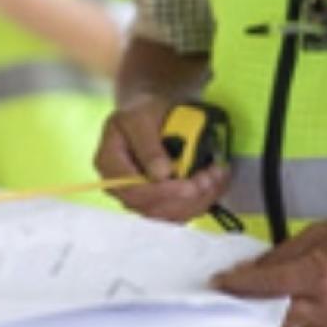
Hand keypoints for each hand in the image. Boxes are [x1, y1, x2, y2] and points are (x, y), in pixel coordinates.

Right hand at [93, 93, 229, 222]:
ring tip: (218, 176)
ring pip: (170, 215)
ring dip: (199, 200)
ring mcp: (141, 198)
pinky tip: (217, 183)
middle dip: (186, 198)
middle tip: (212, 178)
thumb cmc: (143, 111)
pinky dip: (203, 200)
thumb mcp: (140, 117)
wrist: (152, 115)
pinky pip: (181, 211)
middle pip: (152, 209)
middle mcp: (120, 188)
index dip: (163, 193)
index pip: (133, 191)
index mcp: (109, 164)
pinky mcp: (161, 202)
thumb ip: (147, 143)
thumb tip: (162, 174)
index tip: (191, 185)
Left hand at [213, 214, 326, 326]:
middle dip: (247, 304)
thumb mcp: (317, 233)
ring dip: (265, 316)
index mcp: (319, 273)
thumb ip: (282, 253)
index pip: (267, 283)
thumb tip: (252, 268)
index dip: (239, 284)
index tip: (218, 282)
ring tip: (248, 303)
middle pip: (273, 312)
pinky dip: (288, 323)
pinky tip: (277, 311)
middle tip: (227, 296)